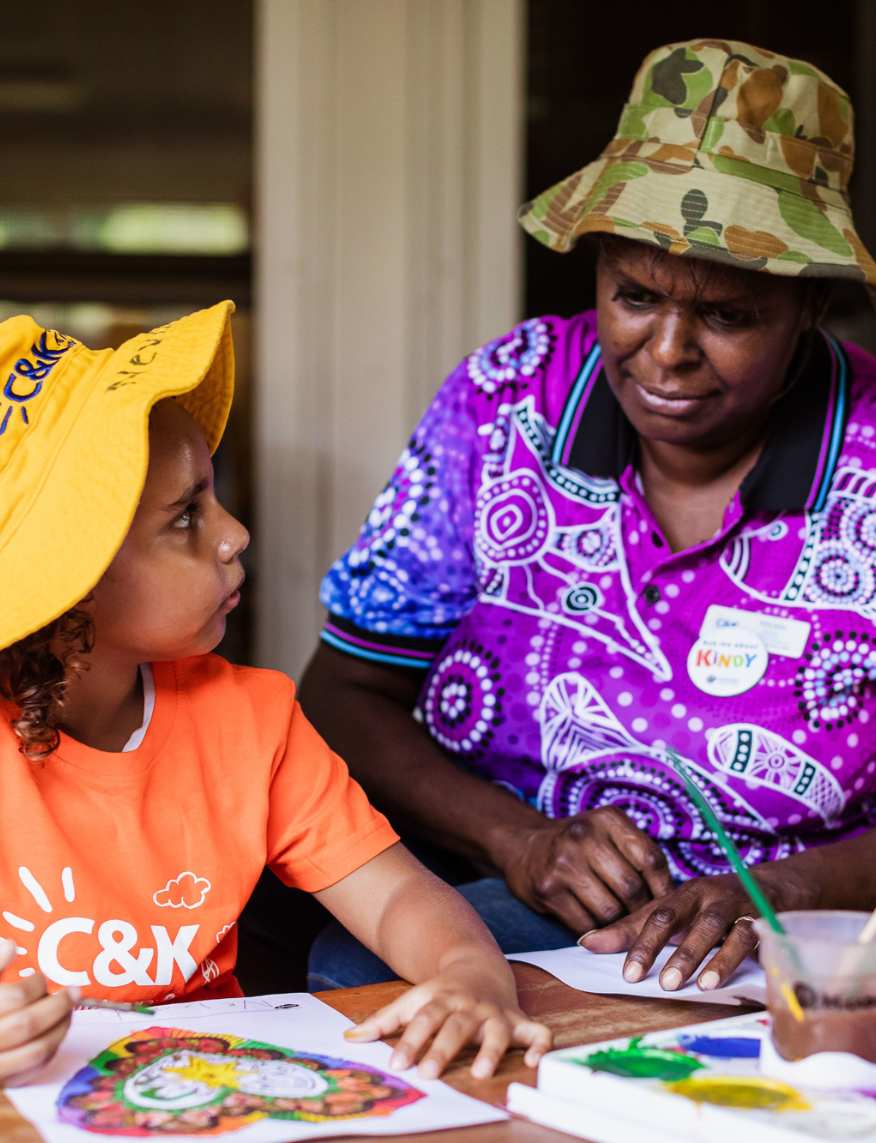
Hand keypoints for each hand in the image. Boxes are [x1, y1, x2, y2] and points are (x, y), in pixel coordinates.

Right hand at [0, 938, 76, 1085]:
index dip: (34, 985)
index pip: (14, 997)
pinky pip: (30, 1072)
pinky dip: (48, 1053)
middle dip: (57, 1005)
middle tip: (73, 991)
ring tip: (68, 1012)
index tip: (41, 977)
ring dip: (60, 1029)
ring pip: (34, 1052)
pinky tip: (53, 1036)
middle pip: (27, 1025)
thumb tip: (11, 945)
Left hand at [344, 960, 551, 1078]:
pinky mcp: (519, 1021)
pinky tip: (533, 1063)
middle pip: (455, 1027)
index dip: (410, 1040)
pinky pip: (537, 1032)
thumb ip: (384, 1021)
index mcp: (441, 999)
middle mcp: (469, 1006)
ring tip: (479, 1073)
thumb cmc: (442, 992)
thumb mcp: (413, 999)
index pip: (423, 1018)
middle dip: (443, 1049)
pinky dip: (540, 1046)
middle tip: (429, 1073)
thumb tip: (349, 1038)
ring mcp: (496, 1013)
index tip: (397, 1063)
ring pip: (496, 1031)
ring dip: (489, 1051)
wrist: (479, 965)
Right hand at [495, 806, 673, 934]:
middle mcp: (584, 836)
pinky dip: (597, 933)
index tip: (667, 905)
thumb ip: (639, 856)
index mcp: (607, 819)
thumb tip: (674, 901)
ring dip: (619, 926)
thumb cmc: (579, 845)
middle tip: (643, 921)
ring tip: (620, 924)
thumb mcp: (608, 834)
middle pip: (632, 889)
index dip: (664, 888)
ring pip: (611, 912)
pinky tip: (597, 928)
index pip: (650, 859)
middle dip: (641, 911)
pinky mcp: (548, 889)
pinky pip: (586, 925)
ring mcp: (563, 863)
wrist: (524, 845)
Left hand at [579, 873, 768, 990]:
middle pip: (689, 920)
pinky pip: (759, 938)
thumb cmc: (708, 907)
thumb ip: (633, 929)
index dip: (641, 943)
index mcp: (683, 893)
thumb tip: (587, 943)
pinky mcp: (767, 921)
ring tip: (702, 986)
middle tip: (663, 983)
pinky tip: (744, 978)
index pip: (657, 916)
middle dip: (677, 951)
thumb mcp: (673, 913)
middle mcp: (709, 896)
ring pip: (724, 929)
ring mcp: (739, 907)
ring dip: (714, 957)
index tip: (628, 974)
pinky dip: (749, 958)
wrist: (770, 888)